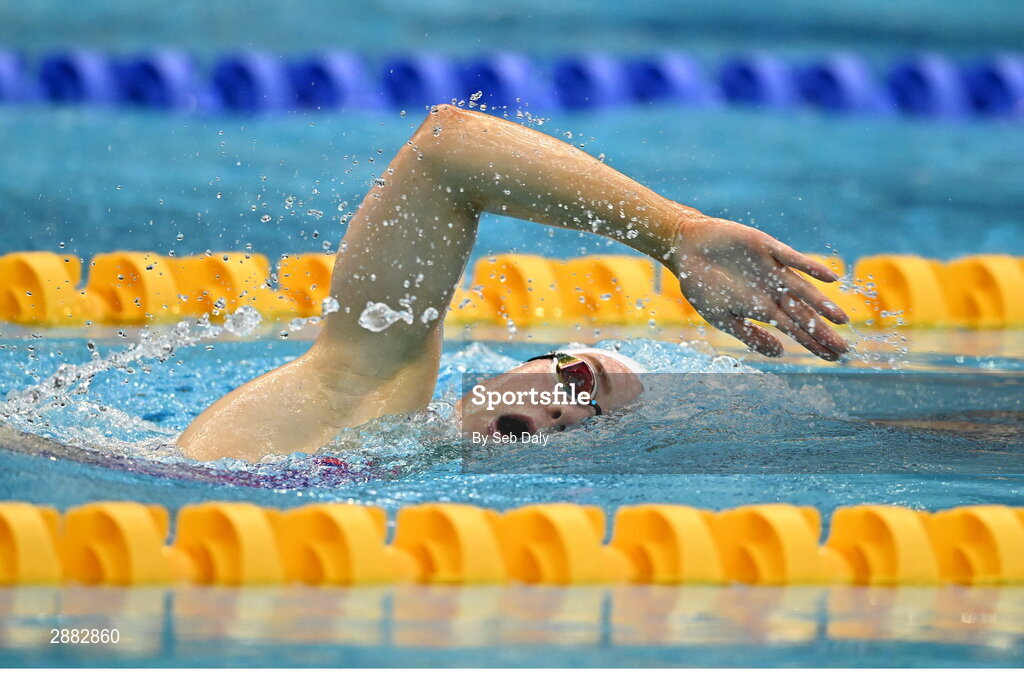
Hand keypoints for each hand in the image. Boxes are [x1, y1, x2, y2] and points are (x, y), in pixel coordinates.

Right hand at [670, 216, 849, 360]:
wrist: (685, 248)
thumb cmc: (701, 284)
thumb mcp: (722, 318)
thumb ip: (750, 335)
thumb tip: (780, 353)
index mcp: (762, 308)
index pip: (794, 329)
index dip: (813, 343)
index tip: (833, 358)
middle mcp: (772, 290)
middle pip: (804, 314)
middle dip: (823, 331)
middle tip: (845, 349)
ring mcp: (772, 269)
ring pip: (803, 290)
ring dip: (822, 304)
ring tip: (841, 319)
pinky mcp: (767, 248)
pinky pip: (792, 258)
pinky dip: (810, 268)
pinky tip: (829, 278)